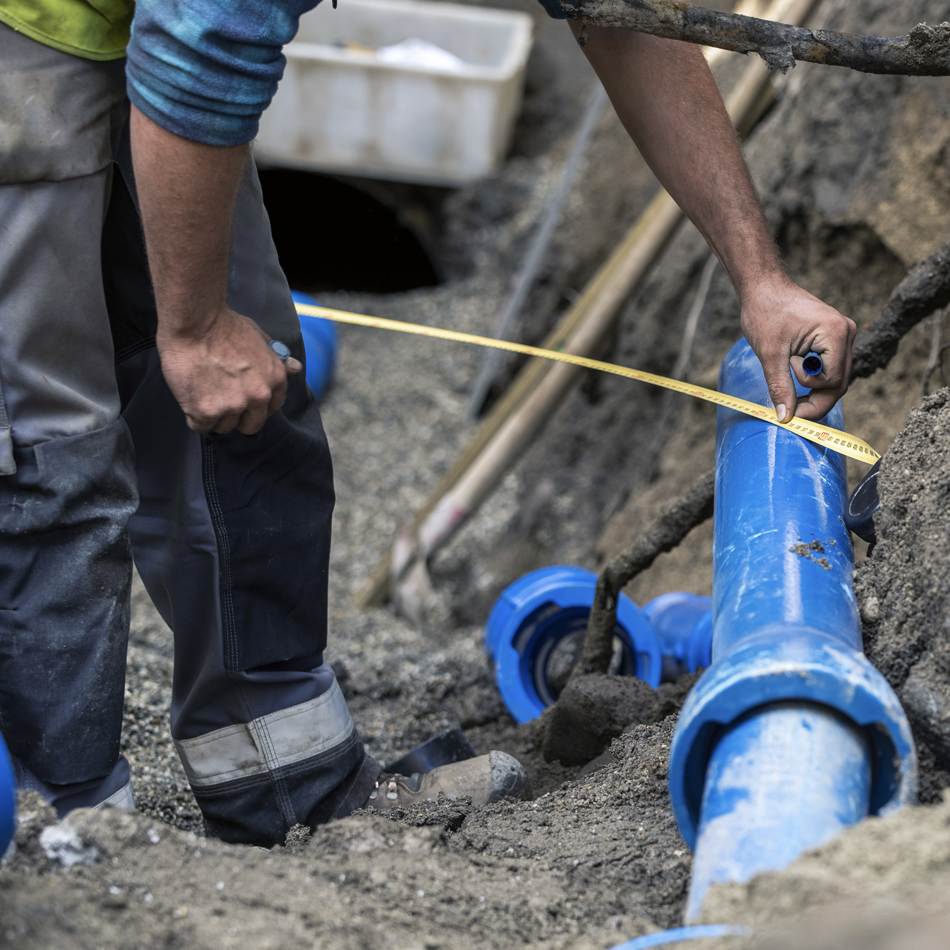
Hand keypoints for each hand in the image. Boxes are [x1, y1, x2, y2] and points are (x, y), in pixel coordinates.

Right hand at [157, 308, 301, 434]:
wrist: (194, 321)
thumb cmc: (224, 325)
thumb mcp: (260, 337)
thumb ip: (277, 358)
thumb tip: (295, 368)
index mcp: (275, 379)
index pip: (270, 409)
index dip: (255, 407)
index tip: (243, 402)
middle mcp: (259, 396)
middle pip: (250, 425)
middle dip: (236, 417)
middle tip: (220, 400)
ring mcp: (234, 405)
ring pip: (224, 426)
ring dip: (213, 416)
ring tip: (202, 393)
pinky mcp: (207, 411)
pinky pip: (200, 426)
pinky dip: (194, 417)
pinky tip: (190, 398)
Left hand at [741, 278, 855, 423]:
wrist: (764, 287)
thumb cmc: (765, 312)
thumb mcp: (770, 354)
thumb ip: (780, 386)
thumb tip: (786, 417)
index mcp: (836, 333)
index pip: (833, 381)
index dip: (813, 399)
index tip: (790, 408)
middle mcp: (846, 333)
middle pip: (839, 382)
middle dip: (815, 399)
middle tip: (791, 412)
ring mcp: (842, 335)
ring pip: (836, 377)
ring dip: (813, 387)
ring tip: (788, 382)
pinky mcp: (833, 337)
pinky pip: (830, 366)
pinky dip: (813, 377)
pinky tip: (793, 374)